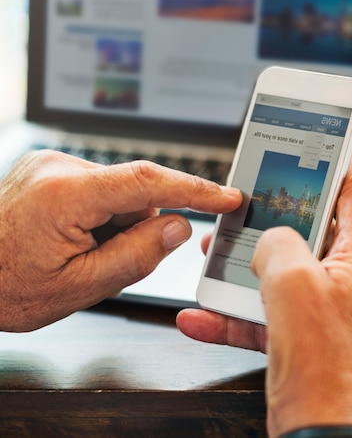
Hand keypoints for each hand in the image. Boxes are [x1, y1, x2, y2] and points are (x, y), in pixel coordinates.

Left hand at [0, 150, 241, 331]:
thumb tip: (179, 227)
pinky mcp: (51, 169)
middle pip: (136, 193)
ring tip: (77, 251)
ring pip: (119, 193)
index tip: (227, 197)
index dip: (195, 189)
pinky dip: (100, 215)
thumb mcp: (78, 287)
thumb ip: (136, 256)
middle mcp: (59, 168)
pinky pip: (100, 189)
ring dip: (116, 223)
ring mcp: (53, 164)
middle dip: (137, 227)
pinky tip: (71, 238)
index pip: (148, 183)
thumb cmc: (3, 286)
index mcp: (65, 195)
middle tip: (104, 260)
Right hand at [177, 153, 351, 436]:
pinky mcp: (301, 333)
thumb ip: (277, 244)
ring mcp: (324, 307)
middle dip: (274, 216)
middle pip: (312, 229)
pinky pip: (264, 311)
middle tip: (250, 199)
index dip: (338, 164)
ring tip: (214, 254)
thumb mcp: (293, 282)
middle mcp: (348, 280)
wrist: (317, 427)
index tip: (322, 142)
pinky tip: (200, 314)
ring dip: (244, 264)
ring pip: (282, 269)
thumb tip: (269, 239)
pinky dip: (233, 311)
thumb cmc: (323, 362)